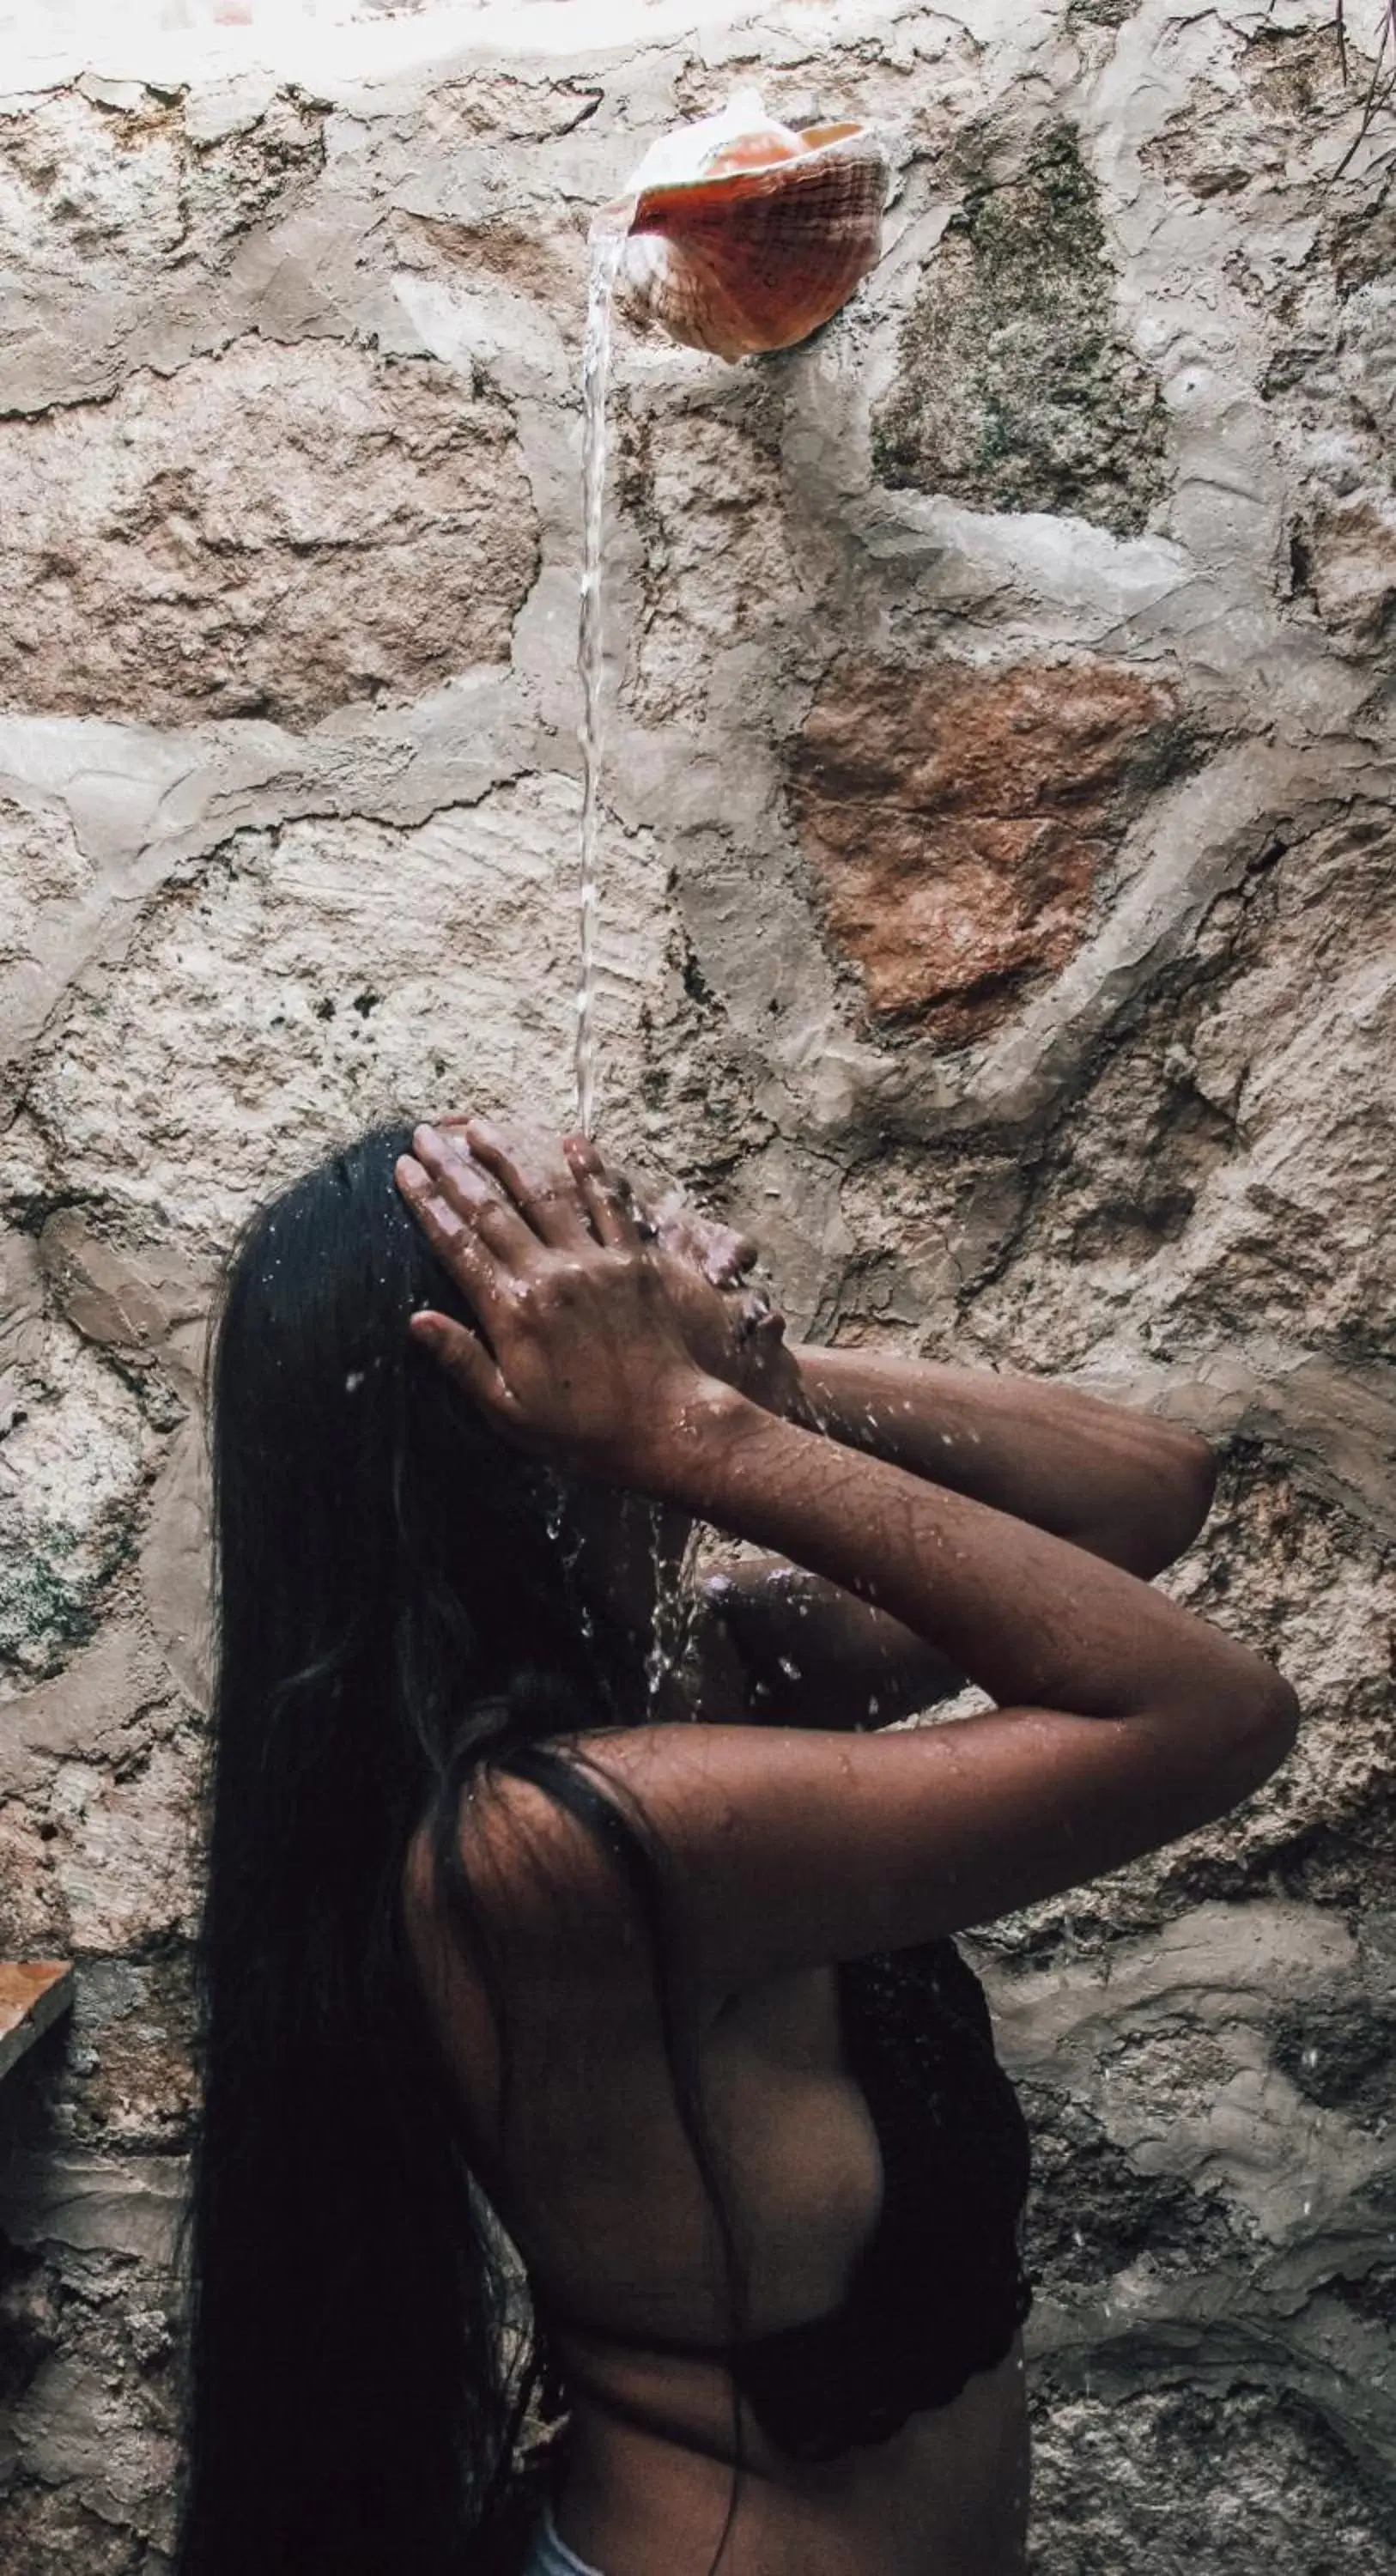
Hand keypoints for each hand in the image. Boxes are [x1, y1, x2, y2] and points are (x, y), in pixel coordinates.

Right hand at [395, 1121, 731, 1484]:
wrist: (666, 1426)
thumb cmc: (583, 1431)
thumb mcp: (508, 1410)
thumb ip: (463, 1360)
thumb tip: (415, 1322)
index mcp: (512, 1311)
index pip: (458, 1244)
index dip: (427, 1203)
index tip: (404, 1170)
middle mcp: (549, 1275)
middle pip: (490, 1209)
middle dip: (452, 1169)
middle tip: (424, 1135)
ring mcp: (594, 1263)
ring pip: (543, 1196)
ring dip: (508, 1157)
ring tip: (480, 1127)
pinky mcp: (633, 1263)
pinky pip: (609, 1206)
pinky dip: (591, 1171)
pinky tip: (573, 1142)